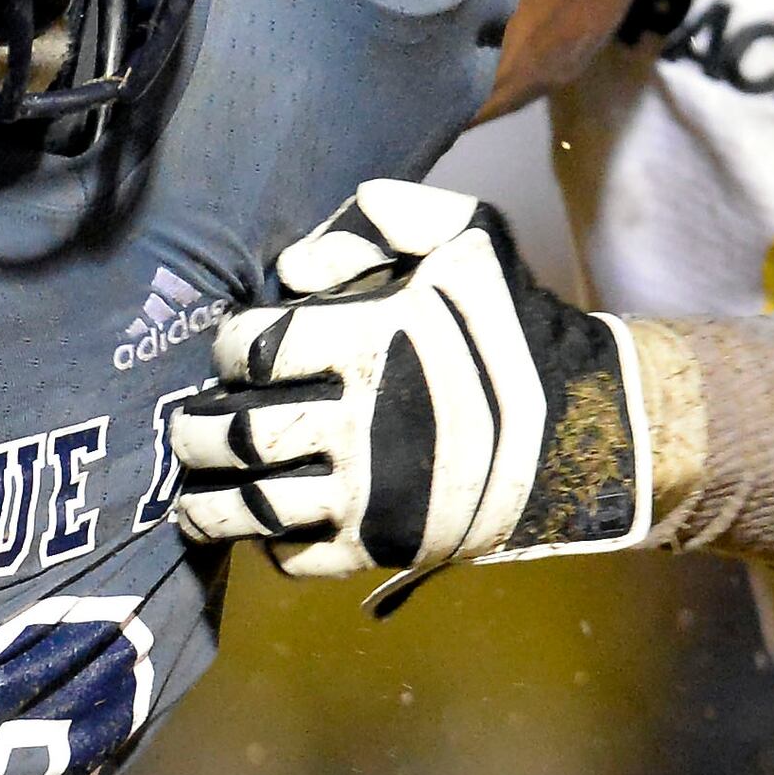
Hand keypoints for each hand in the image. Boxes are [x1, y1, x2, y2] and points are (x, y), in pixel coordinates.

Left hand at [167, 180, 654, 590]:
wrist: (584, 428)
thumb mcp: (468, 234)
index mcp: (375, 341)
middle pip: (239, 434)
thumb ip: (382, 215)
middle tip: (190, 421)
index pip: (257, 348)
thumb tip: (292, 265)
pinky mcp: (386, 544)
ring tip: (193, 487)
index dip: (231, 346)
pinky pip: (299, 559)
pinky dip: (267, 546)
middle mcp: (365, 422)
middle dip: (195, 428)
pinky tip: (260, 524)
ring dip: (208, 500)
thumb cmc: (513, 325)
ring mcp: (374, 492)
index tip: (237, 350)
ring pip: (255, 508)